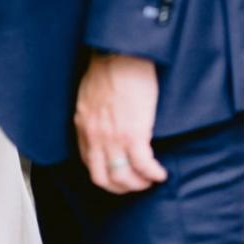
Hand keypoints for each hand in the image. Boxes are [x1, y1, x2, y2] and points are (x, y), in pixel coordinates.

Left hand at [74, 51, 166, 193]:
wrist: (119, 56)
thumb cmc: (107, 70)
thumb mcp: (89, 96)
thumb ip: (93, 115)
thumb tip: (102, 125)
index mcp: (83, 124)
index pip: (89, 162)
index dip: (106, 175)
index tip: (119, 174)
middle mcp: (94, 135)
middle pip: (102, 178)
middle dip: (121, 187)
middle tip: (136, 184)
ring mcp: (112, 136)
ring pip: (123, 177)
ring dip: (139, 184)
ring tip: (150, 179)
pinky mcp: (133, 133)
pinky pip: (143, 166)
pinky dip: (153, 174)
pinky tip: (160, 173)